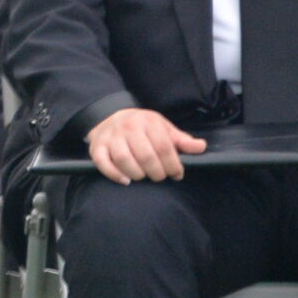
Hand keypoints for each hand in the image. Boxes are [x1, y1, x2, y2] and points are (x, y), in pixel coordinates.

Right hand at [86, 108, 204, 184]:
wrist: (109, 116)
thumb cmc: (142, 126)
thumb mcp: (163, 128)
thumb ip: (181, 139)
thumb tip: (200, 147)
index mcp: (147, 122)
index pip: (163, 146)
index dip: (173, 164)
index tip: (177, 174)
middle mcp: (127, 127)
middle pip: (145, 155)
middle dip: (157, 172)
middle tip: (160, 177)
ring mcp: (110, 137)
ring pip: (124, 160)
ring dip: (137, 174)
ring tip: (144, 177)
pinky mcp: (96, 147)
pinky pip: (103, 163)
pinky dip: (114, 175)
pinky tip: (126, 181)